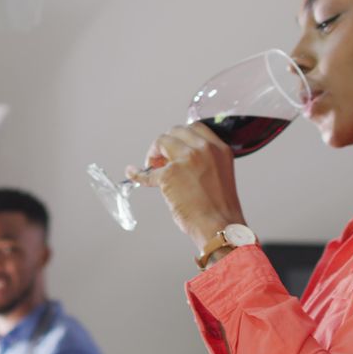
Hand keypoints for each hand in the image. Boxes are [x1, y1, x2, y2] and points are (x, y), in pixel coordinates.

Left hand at [126, 122, 246, 249]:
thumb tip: (177, 158)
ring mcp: (187, 159)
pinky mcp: (169, 175)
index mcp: (220, 149)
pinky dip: (137, 173)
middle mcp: (205, 149)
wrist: (220, 226)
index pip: (196, 128)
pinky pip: (147, 171)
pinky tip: (132, 173)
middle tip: (161, 160)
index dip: (181, 137)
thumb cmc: (219, 208)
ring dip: (154, 153)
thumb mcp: (218, 173)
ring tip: (153, 168)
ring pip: (162, 141)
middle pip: (176, 131)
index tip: (175, 148)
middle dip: (166, 143)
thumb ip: (203, 160)